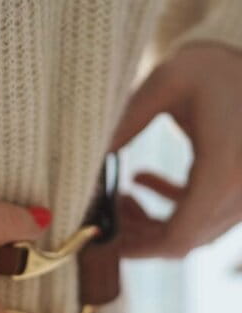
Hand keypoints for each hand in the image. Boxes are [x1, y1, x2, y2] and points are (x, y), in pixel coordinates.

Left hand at [110, 43, 241, 257]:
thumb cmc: (216, 63)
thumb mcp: (166, 83)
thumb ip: (125, 122)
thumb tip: (86, 160)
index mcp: (226, 171)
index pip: (179, 238)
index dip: (136, 249)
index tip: (102, 238)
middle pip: (182, 239)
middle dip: (137, 234)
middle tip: (104, 211)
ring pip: (192, 230)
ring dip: (151, 221)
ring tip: (118, 195)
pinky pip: (205, 213)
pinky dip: (172, 205)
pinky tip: (139, 178)